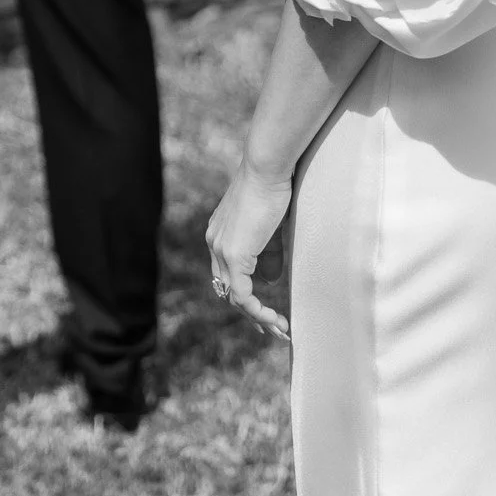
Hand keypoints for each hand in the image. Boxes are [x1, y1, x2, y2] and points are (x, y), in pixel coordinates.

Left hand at [206, 157, 291, 340]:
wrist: (267, 167)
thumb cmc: (273, 187)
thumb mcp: (271, 228)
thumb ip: (268, 256)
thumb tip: (270, 282)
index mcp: (220, 234)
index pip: (227, 272)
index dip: (245, 293)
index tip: (265, 309)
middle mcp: (215, 243)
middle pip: (227, 288)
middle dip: (251, 311)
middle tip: (273, 327)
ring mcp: (221, 250)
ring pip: (234, 296)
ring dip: (258, 316)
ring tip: (280, 328)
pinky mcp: (234, 255)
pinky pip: (242, 295)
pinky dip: (257, 311)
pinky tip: (274, 319)